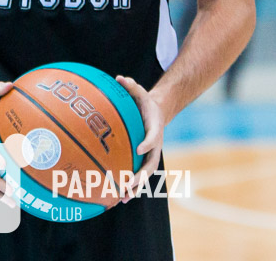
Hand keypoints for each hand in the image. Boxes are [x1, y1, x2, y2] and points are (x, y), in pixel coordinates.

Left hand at [115, 74, 165, 199]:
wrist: (157, 113)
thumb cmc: (144, 103)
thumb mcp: (140, 92)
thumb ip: (131, 86)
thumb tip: (119, 78)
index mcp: (155, 128)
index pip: (154, 137)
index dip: (148, 143)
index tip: (139, 148)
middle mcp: (155, 144)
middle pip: (151, 163)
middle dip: (141, 175)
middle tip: (131, 182)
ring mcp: (150, 154)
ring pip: (145, 174)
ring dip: (136, 187)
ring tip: (123, 198)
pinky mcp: (144, 160)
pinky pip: (138, 175)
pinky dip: (130, 187)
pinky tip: (118, 197)